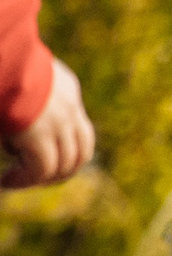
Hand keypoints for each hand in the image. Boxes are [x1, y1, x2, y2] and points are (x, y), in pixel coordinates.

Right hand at [3, 60, 94, 189]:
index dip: (65, 148)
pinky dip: (24, 180)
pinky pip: (39, 170)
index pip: (78, 126)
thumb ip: (25, 95)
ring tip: (16, 180)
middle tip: (36, 178)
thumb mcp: (16, 74)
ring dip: (41, 178)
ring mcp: (58, 122)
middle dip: (62, 170)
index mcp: (66, 87)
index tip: (43, 157)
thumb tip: (18, 130)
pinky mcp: (39, 135)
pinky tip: (7, 181)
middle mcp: (69, 106)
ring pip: (62, 165)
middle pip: (80, 151)